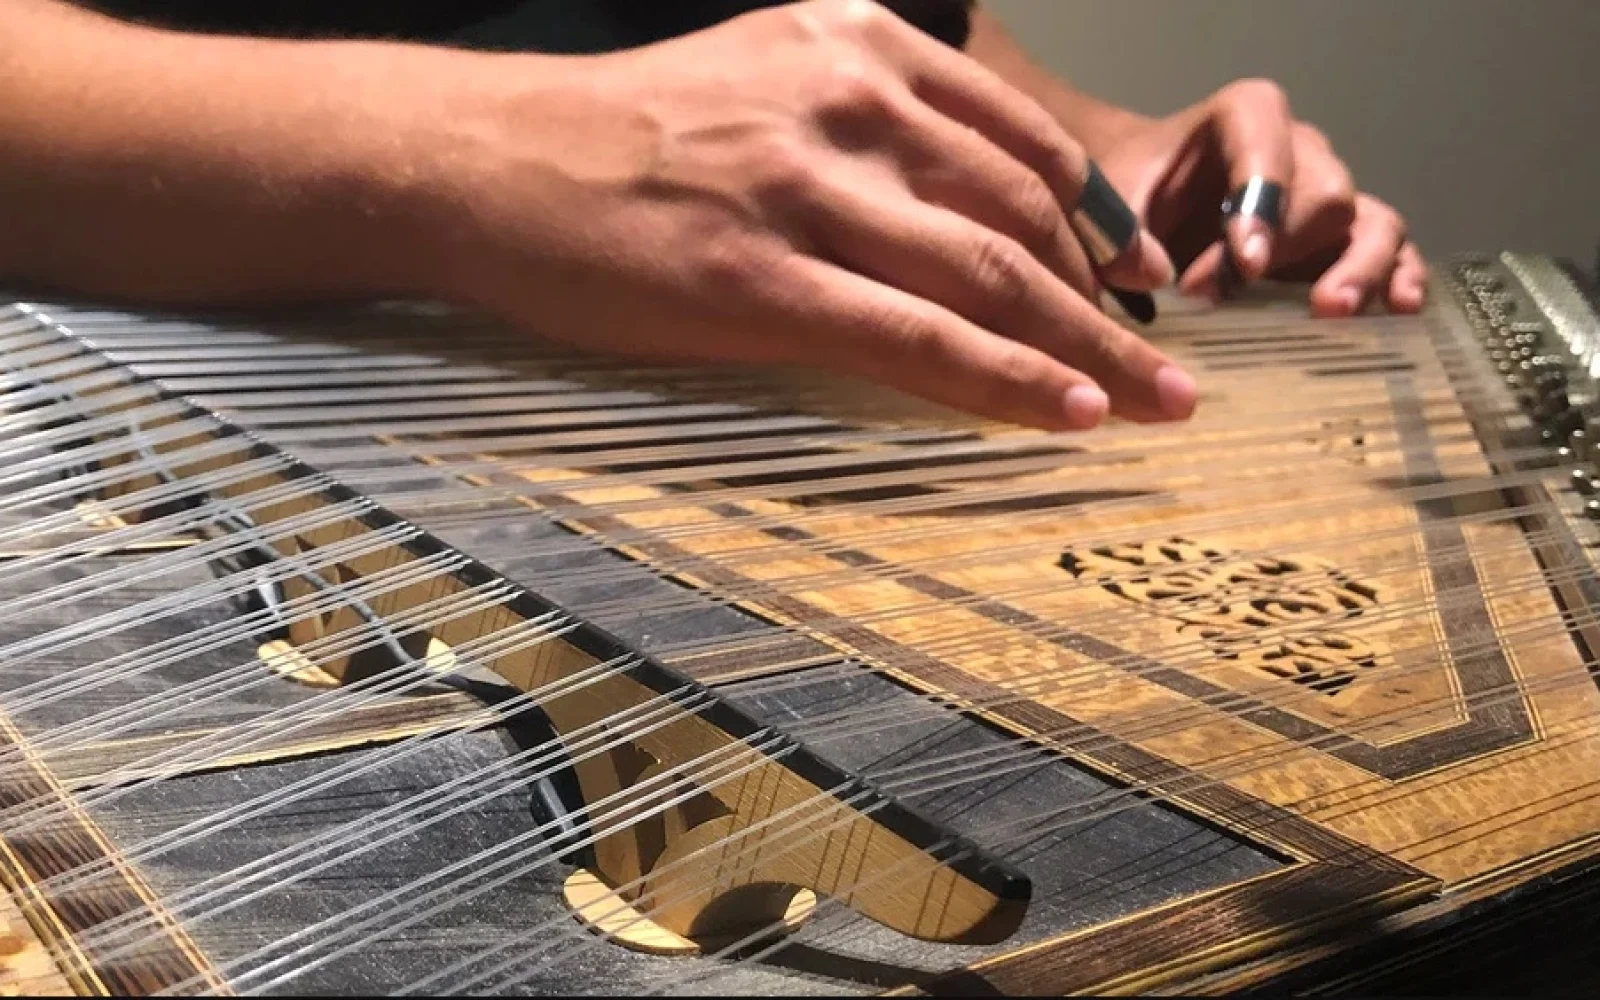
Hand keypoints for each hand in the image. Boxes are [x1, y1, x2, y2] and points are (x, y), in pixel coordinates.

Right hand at [421, 0, 1196, 430]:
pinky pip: (914, 336)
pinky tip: (1068, 413)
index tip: (1136, 278)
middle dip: (1112, 298)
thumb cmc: (624, 133)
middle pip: (1026, 215)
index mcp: (860, 47)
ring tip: (1155, 404)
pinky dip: (1005, 378)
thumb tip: (952, 205)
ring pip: (988, 276)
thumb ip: (865, 120)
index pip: (1022, 145)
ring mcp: (808, 189)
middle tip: (1171, 361)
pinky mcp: (761, 279)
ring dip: (1087, 347)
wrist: (492, 156)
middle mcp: (850, 102)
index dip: (1099, 221)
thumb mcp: (762, 77)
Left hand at [1094, 79, 1427, 316]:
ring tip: (1333, 310)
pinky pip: (1392, 251)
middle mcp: (1302, 148)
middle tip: (1246, 297)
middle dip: (1287, 250)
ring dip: (1359, 268)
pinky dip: (1397, 278)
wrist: (1145, 196)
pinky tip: (1396, 312)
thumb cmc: (1133, 190)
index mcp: (1245, 117)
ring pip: (1371, 222)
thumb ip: (1126, 234)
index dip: (1262, 201)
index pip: (1268, 146)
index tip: (1245, 263)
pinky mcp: (1346, 239)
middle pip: (1324, 193)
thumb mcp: (1115, 202)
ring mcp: (1329, 194)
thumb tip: (1160, 280)